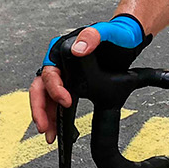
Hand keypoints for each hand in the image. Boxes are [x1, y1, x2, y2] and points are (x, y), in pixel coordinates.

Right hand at [29, 14, 145, 142]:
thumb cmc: (116, 34)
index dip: (54, 89)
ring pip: (47, 98)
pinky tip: (60, 129)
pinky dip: (57, 116)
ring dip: (46, 117)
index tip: (66, 101)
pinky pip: (58, 102)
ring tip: (50, 135)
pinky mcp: (72, 84)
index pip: (49, 72)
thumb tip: (77, 49)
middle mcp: (59, 63)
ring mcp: (64, 75)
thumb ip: (92, 36)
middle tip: (44, 127)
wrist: (128, 39)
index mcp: (61, 51)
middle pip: (40, 88)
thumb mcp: (107, 32)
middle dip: (40, 109)